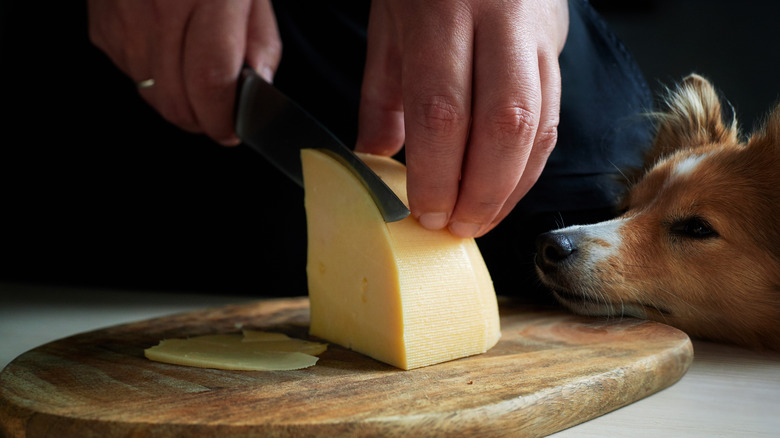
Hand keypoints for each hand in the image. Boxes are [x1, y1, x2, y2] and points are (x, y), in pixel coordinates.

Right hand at [88, 0, 281, 145]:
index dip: (223, 119)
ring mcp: (124, 18)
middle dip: (203, 121)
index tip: (233, 131)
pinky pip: (131, 74)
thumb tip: (260, 88)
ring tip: (197, 78)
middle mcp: (160, 7)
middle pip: (176, 100)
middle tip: (220, 116)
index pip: (211, 81)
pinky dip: (155, 79)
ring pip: (152, 95)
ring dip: (179, 102)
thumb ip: (261, 41)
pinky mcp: (103, 26)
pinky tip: (170, 52)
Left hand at [355, 0, 568, 236]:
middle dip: (480, 192)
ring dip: (511, 187)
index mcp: (440, 11)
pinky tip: (507, 188)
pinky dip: (530, 164)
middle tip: (457, 227)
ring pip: (537, 125)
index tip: (425, 212)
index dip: (436, 174)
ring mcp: (533, 34)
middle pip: (502, 126)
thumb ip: (381, 94)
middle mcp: (496, 20)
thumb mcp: (389, 21)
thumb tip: (373, 156)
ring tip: (481, 219)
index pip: (441, 111)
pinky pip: (553, 116)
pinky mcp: (555, 47)